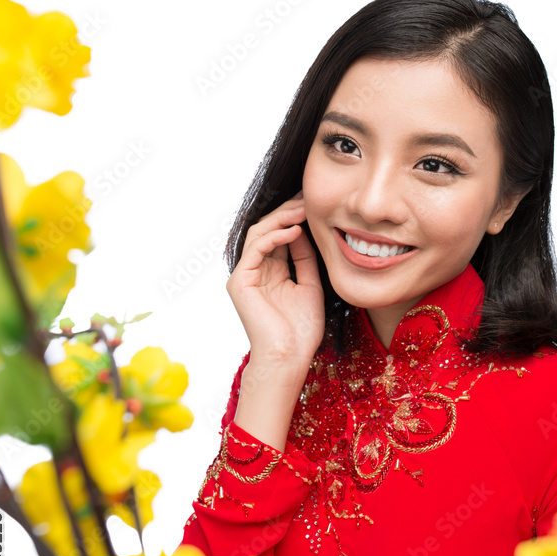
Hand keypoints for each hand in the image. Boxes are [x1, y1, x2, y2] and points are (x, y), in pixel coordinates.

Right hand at [226, 191, 324, 373]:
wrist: (289, 357)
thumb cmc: (301, 330)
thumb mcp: (310, 285)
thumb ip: (305, 259)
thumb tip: (303, 230)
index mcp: (270, 272)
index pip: (280, 235)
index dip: (295, 218)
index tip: (316, 203)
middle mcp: (254, 270)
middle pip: (268, 229)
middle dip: (288, 212)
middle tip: (309, 197)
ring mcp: (245, 275)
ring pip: (259, 233)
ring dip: (282, 218)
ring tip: (304, 209)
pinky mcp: (240, 282)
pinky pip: (255, 248)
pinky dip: (275, 236)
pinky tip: (295, 231)